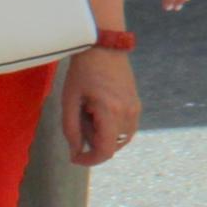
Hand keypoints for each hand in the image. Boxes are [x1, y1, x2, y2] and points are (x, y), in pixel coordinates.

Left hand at [61, 47, 141, 164]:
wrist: (105, 46)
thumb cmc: (83, 71)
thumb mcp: (70, 100)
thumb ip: (71, 129)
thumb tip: (75, 152)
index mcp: (111, 112)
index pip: (105, 151)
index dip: (89, 160)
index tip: (74, 157)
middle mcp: (129, 113)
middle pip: (112, 146)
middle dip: (93, 142)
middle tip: (80, 121)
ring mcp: (136, 109)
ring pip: (121, 139)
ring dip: (104, 137)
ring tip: (90, 115)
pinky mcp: (137, 104)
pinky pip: (127, 128)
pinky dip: (113, 130)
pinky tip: (100, 113)